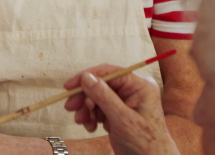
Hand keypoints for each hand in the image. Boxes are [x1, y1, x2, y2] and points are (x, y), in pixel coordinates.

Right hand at [63, 65, 179, 154]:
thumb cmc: (145, 142)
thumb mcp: (122, 119)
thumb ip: (104, 96)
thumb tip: (86, 77)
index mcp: (140, 86)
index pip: (109, 72)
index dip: (87, 76)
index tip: (69, 86)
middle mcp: (132, 90)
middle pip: (101, 85)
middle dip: (85, 97)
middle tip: (70, 107)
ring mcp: (124, 101)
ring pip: (97, 97)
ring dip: (86, 109)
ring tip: (82, 122)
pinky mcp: (118, 112)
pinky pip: (99, 108)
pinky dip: (91, 116)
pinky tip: (91, 127)